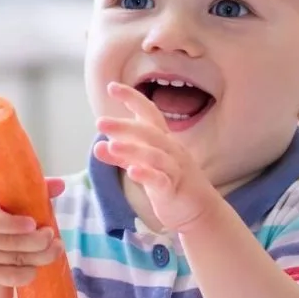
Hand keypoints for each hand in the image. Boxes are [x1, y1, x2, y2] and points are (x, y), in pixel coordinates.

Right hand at [0, 181, 64, 286]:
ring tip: (56, 249)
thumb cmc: (1, 216)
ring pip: (13, 260)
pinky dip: (28, 273)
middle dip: (35, 241)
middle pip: (7, 242)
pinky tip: (38, 266)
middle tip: (52, 235)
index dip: (12, 224)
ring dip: (40, 256)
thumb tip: (60, 184)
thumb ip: (35, 191)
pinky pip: (10, 277)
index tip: (33, 223)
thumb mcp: (11, 201)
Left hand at [94, 81, 216, 232]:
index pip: (149, 113)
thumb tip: (98, 145)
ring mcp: (174, 169)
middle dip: (124, 126)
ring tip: (111, 147)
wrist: (200, 211)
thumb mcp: (144, 167)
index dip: (132, 98)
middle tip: (100, 122)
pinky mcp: (174, 189)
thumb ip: (122, 157)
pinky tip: (132, 172)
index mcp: (163, 140)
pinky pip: (161, 180)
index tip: (112, 86)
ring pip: (154, 155)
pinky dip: (147, 174)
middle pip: (149, 132)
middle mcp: (171, 150)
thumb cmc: (171, 184)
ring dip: (132, 150)